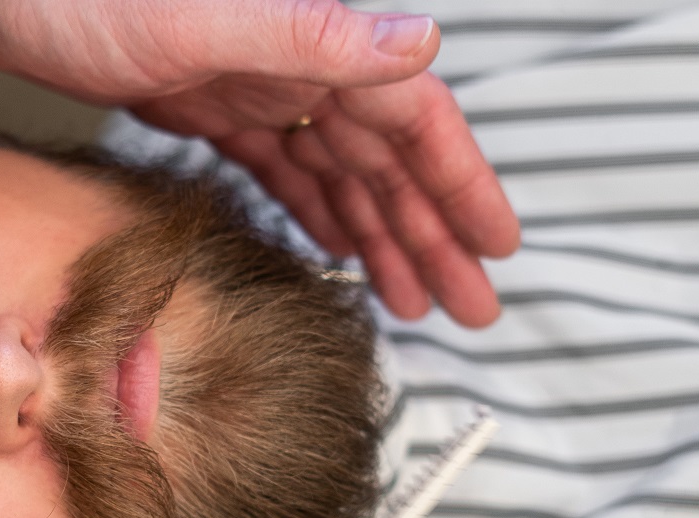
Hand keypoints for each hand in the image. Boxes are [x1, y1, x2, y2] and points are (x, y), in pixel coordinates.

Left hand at [0, 0, 518, 326]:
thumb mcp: (201, 18)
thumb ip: (314, 35)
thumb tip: (422, 44)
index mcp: (310, 38)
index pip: (412, 120)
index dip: (461, 184)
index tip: (497, 247)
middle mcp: (294, 60)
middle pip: (385, 159)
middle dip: (432, 233)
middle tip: (471, 308)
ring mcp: (251, 84)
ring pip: (338, 173)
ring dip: (381, 237)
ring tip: (415, 303)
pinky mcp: (206, 106)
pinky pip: (282, 170)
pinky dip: (316, 214)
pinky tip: (336, 255)